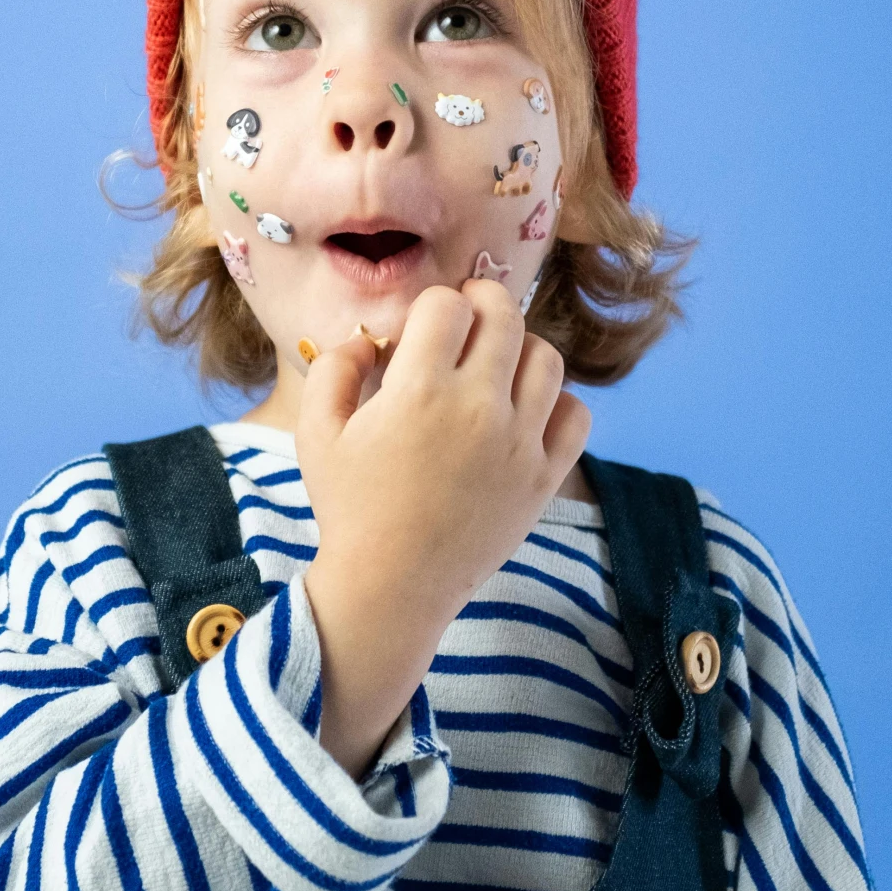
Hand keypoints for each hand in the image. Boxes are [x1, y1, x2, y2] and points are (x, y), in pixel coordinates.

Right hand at [296, 279, 590, 775]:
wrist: (392, 587)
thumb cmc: (350, 508)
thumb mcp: (316, 432)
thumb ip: (336, 368)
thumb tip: (370, 338)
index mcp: (419, 391)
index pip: (447, 305)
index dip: (432, 306)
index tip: (421, 329)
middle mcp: (477, 409)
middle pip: (504, 316)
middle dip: (482, 303)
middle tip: (466, 319)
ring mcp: (519, 444)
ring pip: (547, 358)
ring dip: (520, 347)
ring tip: (496, 363)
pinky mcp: (544, 477)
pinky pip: (575, 416)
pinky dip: (558, 402)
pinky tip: (526, 410)